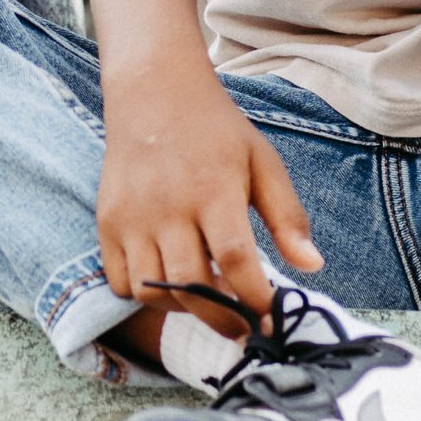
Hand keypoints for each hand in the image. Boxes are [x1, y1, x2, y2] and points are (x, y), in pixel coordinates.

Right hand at [96, 56, 321, 323]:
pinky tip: (172, 282)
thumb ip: (288, 216)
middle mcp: (167, 206)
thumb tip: (313, 266)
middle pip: (191, 283)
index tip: (270, 317)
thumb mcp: (263, 162)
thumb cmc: (216, 132)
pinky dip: (147, 295)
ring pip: (153, 290)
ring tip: (209, 299)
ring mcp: (132, 216)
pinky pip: (120, 283)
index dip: (254, 297)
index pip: (234, 259)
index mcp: (213, 188)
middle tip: (243, 326)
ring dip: (184, 308)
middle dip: (222, 317)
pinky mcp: (107, 222)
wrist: (153, 94)